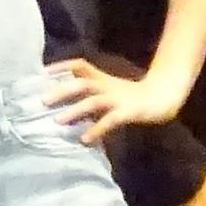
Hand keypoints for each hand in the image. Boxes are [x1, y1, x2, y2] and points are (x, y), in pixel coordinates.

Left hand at [47, 58, 174, 141]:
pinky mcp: (128, 112)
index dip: (61, 66)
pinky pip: (110, 120)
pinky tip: (85, 139)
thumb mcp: (107, 91)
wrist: (163, 98)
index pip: (79, 65)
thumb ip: (87, 95)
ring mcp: (118, 99)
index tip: (42, 72)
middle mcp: (107, 86)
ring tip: (57, 121)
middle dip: (62, 91)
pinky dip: (97, 129)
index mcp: (101, 78)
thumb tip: (60, 104)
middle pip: (82, 84)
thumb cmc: (130, 97)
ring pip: (93, 101)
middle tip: (42, 101)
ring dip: (75, 111)